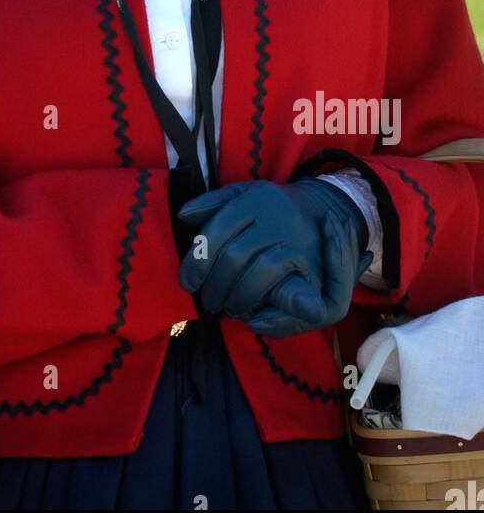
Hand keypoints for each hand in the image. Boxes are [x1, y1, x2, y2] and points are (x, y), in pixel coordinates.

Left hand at [176, 178, 372, 336]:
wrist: (328, 208)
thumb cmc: (275, 206)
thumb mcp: (246, 194)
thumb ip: (214, 202)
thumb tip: (184, 214)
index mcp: (254, 199)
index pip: (216, 231)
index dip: (197, 261)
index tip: (187, 282)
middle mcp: (276, 217)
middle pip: (234, 256)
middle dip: (216, 285)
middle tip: (208, 301)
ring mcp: (296, 239)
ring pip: (259, 273)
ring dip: (239, 298)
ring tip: (229, 307)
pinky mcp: (313, 264)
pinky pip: (287, 291)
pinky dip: (268, 312)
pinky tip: (254, 319)